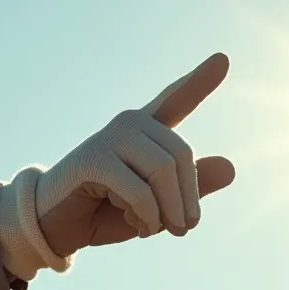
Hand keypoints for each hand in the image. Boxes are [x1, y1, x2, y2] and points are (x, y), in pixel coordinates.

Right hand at [0, 53, 235, 278]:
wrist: (57, 226)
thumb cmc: (108, 212)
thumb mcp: (160, 206)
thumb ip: (192, 189)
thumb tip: (231, 168)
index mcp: (148, 130)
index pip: (177, 100)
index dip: (199, 81)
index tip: (223, 59)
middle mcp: (130, 124)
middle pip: (181, 156)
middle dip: (188, 200)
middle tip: (184, 230)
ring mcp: (110, 137)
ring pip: (163, 172)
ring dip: (169, 212)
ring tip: (159, 230)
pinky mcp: (95, 160)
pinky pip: (140, 191)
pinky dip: (147, 217)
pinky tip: (140, 227)